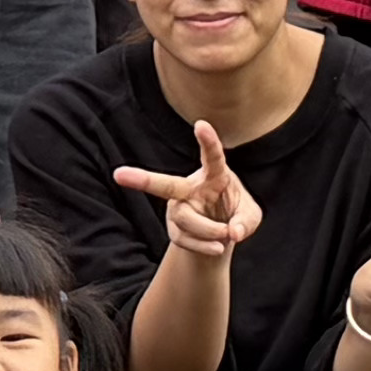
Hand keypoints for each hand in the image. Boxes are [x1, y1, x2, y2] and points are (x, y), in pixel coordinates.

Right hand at [114, 114, 259, 272]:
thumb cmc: (236, 215)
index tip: (201, 124)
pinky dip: (204, 246)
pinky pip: (184, 238)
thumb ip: (246, 222)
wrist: (220, 236)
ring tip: (225, 236)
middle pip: (166, 185)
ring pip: (184, 219)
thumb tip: (232, 232)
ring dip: (208, 230)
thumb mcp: (250, 217)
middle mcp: (190, 187)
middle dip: (143, 180)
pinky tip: (217, 247)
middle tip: (119, 175)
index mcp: (214, 175)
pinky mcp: (174, 227)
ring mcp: (178, 207)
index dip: (208, 141)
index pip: (212, 157)